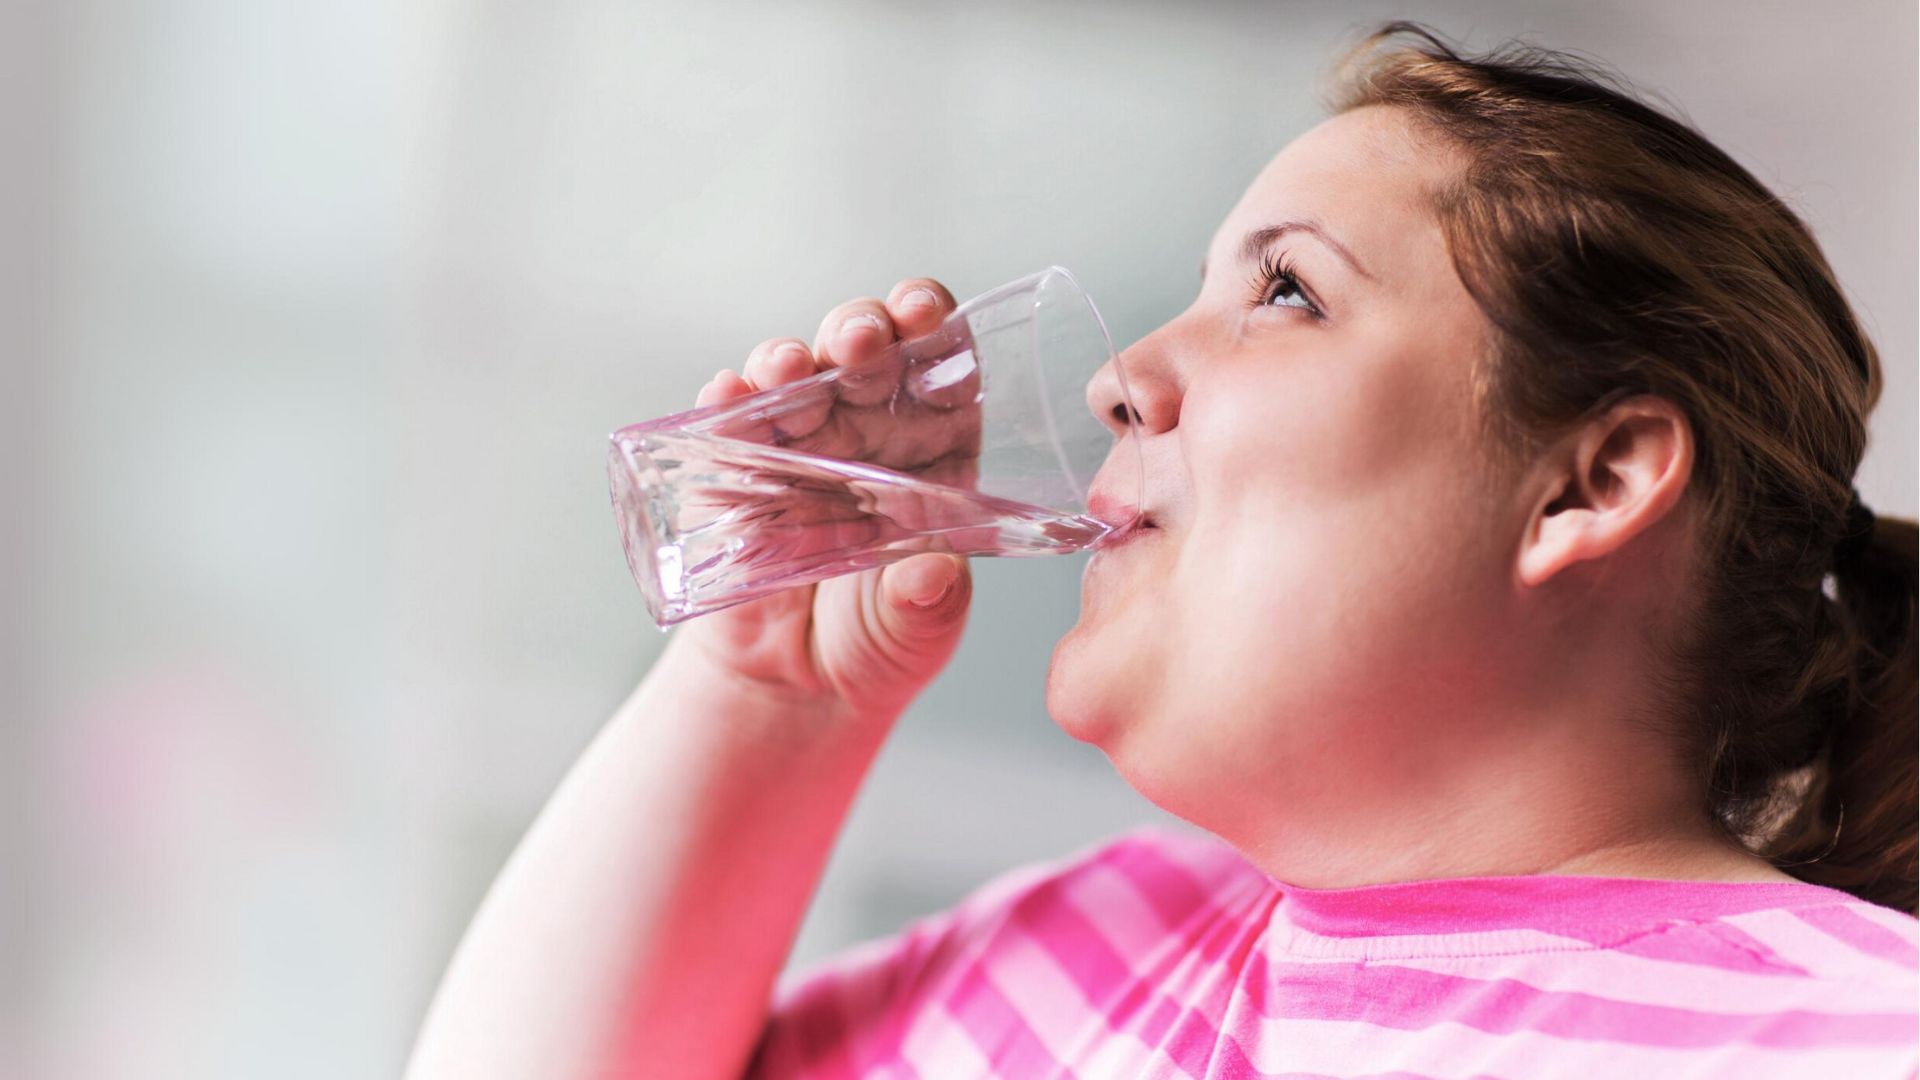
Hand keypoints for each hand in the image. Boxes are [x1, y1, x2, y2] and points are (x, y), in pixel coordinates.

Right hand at [672, 279, 975, 724]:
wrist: (798, 685)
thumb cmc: (880, 640)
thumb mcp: (918, 631)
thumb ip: (928, 605)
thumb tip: (930, 577)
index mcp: (935, 444)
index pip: (943, 363)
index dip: (936, 328)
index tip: (925, 317)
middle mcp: (868, 428)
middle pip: (865, 350)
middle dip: (859, 329)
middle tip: (857, 339)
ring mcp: (799, 442)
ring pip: (794, 375)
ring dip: (790, 360)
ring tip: (789, 369)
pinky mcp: (735, 469)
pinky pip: (728, 423)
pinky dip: (725, 403)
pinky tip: (727, 395)